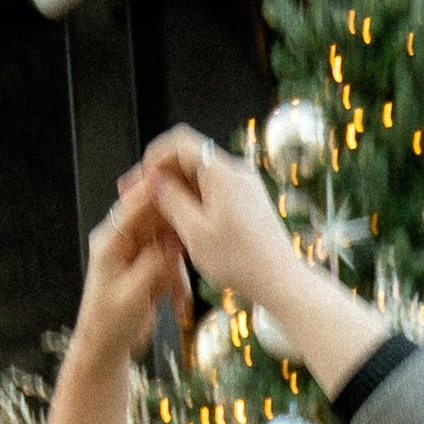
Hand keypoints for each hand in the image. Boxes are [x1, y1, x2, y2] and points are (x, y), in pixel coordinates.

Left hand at [65, 184, 188, 374]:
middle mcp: (123, 242)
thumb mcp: (133, 293)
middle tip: (196, 244)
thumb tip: (174, 241)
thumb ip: (155, 264)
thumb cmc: (109, 325)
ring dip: (178, 271)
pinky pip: (172, 265)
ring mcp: (137, 255)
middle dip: (178, 236)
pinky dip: (178, 284)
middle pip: (157, 220)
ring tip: (179, 297)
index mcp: (110, 242)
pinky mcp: (148, 269)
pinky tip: (178, 305)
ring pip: (170, 244)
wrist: (106, 350)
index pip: (136, 205)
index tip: (185, 187)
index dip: (161, 193)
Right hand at [136, 124, 300, 313]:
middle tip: (143, 197)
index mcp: (223, 172)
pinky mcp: (250, 201)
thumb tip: (154, 180)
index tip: (142, 178)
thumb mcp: (195, 233)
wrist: (281, 281)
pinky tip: (186, 224)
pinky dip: (197, 201)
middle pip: (191, 158)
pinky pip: (216, 191)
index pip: (179, 142)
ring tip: (161, 215)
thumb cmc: (242, 262)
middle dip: (164, 175)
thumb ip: (171, 200)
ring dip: (179, 190)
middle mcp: (237, 172)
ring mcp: (246, 185)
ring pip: (202, 176)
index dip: (155, 157)